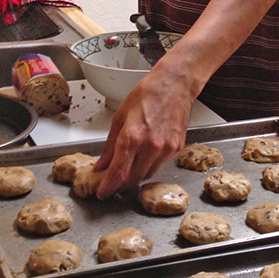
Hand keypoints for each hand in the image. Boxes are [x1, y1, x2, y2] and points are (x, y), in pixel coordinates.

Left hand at [93, 64, 192, 197]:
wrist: (174, 85)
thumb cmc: (146, 95)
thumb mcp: (120, 117)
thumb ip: (110, 145)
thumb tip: (101, 165)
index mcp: (132, 136)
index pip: (118, 172)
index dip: (108, 186)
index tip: (101, 192)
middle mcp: (150, 146)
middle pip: (132, 179)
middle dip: (120, 184)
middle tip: (112, 182)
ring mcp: (166, 149)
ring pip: (146, 175)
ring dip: (134, 176)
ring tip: (127, 168)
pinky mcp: (177, 149)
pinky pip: (159, 165)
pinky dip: (149, 166)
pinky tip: (144, 156)